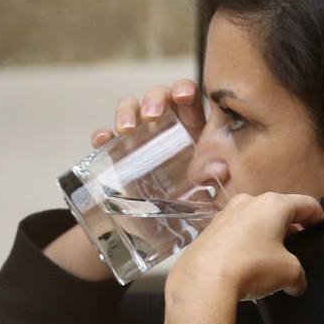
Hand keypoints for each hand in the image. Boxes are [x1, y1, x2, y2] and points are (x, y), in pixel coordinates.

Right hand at [44, 80, 208, 281]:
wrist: (163, 234)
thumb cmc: (195, 209)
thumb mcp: (211, 197)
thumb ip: (219, 185)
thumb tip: (222, 171)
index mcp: (193, 130)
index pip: (189, 97)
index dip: (185, 89)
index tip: (183, 97)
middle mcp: (166, 128)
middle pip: (158, 96)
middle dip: (154, 98)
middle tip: (153, 116)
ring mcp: (140, 138)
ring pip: (130, 108)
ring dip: (127, 111)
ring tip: (127, 130)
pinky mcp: (117, 155)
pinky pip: (105, 137)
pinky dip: (101, 135)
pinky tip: (101, 141)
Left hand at [163, 192, 323, 323]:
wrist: (203, 280)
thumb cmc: (253, 267)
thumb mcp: (289, 273)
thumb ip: (299, 276)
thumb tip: (296, 285)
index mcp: (273, 204)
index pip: (307, 204)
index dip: (320, 218)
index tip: (322, 232)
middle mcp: (249, 201)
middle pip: (279, 211)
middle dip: (290, 229)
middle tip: (297, 250)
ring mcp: (225, 213)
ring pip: (255, 221)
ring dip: (266, 237)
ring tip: (270, 261)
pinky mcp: (209, 230)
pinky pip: (236, 233)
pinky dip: (246, 245)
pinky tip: (246, 266)